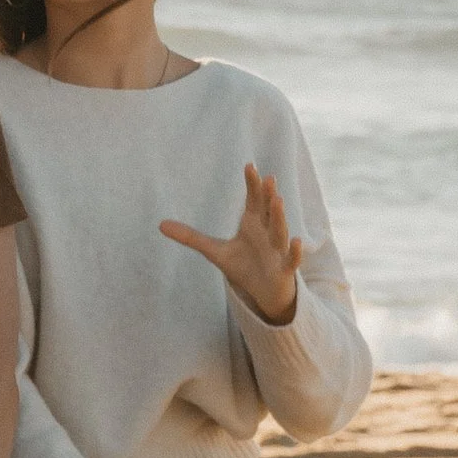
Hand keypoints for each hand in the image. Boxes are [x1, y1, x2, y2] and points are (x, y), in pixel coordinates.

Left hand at [161, 163, 301, 324]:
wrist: (263, 291)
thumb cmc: (243, 265)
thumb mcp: (214, 251)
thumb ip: (190, 237)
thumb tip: (160, 224)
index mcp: (253, 224)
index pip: (254, 201)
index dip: (253, 185)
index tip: (250, 166)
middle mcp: (268, 233)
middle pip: (268, 212)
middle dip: (267, 196)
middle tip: (268, 178)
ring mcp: (278, 250)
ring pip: (280, 231)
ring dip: (280, 216)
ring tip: (278, 200)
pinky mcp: (285, 269)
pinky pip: (292, 259)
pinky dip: (295, 252)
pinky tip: (297, 241)